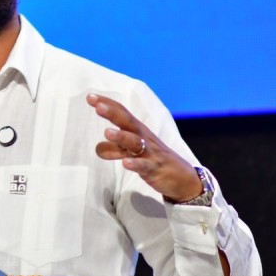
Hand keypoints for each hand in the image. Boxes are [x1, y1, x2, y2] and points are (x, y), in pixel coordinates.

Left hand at [87, 94, 201, 202]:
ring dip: (121, 136)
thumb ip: (115, 149)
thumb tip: (97, 148)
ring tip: (107, 132)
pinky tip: (125, 163)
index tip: (90, 97)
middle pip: (128, 123)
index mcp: (137, 131)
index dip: (108, 104)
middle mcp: (143, 138)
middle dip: (113, 113)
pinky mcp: (155, 169)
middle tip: (98, 107)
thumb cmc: (154, 160)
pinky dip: (136, 164)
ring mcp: (150, 153)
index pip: (122, 113)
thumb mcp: (133, 153)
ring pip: (135, 142)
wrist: (185, 179)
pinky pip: (145, 166)